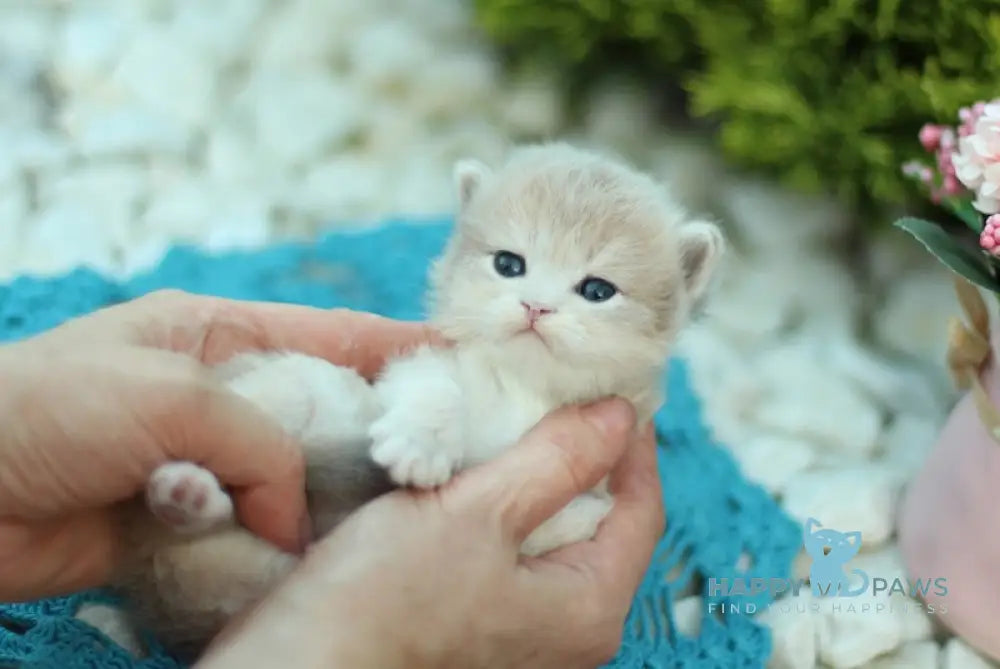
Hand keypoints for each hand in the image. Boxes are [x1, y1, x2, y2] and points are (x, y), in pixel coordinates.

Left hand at [0, 290, 437, 600]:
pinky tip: (291, 559)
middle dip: (369, 439)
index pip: (330, 335)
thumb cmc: (44, 410)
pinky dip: (264, 546)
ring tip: (373, 523)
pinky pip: (245, 533)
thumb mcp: (171, 395)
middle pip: (320, 415)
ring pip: (287, 482)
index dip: (397, 345)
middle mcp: (218, 395)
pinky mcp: (180, 521)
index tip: (460, 362)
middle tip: (430, 465)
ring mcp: (200, 460)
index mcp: (217, 335)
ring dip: (312, 504)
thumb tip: (294, 517)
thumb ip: (259, 443)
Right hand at [199, 398, 664, 668]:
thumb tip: (619, 417)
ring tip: (512, 414)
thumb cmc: (386, 601)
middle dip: (581, 454)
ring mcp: (518, 629)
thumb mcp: (480, 513)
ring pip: (549, 531)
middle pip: (598, 521)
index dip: (631, 442)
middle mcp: (565, 629)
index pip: (641, 508)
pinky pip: (507, 548)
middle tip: (557, 391)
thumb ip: (556, 461)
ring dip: (535, 472)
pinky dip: (500, 501)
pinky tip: (474, 464)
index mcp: (588, 607)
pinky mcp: (473, 620)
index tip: (611, 387)